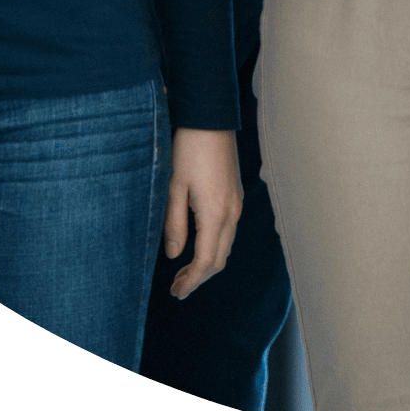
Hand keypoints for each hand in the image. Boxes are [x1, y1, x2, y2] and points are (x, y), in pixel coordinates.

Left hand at [163, 126, 242, 297]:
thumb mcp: (173, 186)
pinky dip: (214, 245)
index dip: (192, 281)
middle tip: (177, 287)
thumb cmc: (188, 149)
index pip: (207, 261)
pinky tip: (196, 243)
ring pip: (226, 245)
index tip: (176, 293)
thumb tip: (175, 256)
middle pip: (220, 259)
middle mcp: (232, 211)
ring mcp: (236, 202)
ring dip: (207, 262)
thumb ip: (174, 224)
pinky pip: (228, 230)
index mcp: (216, 213)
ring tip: (183, 270)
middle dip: (200, 277)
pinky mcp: (234, 194)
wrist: (210, 117)